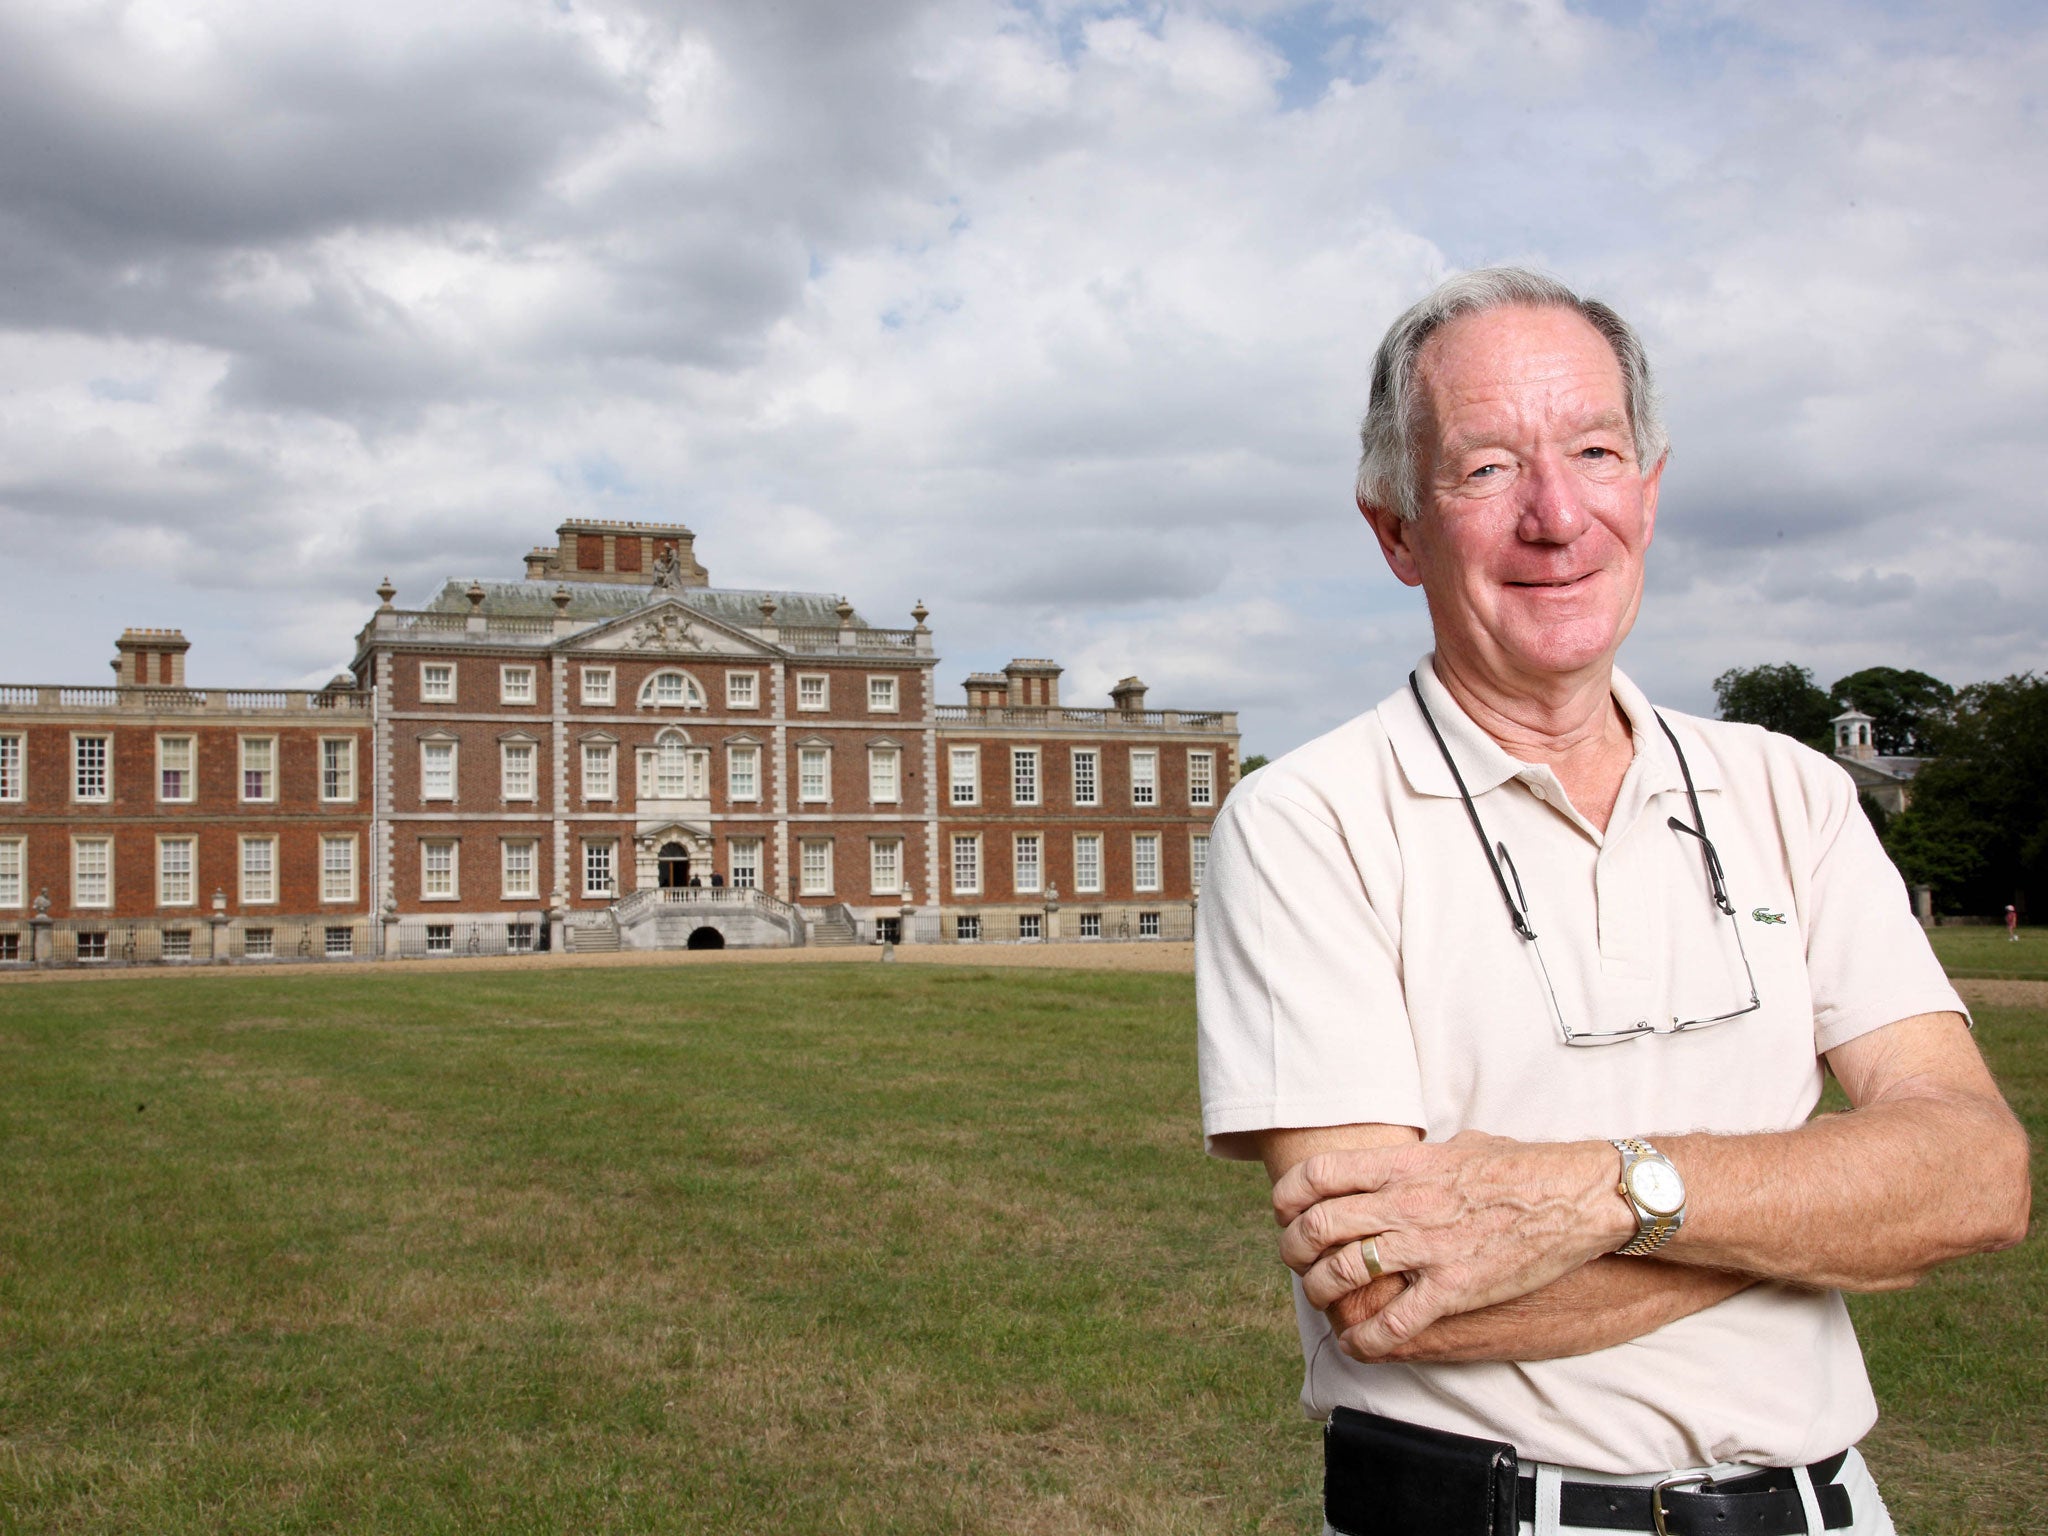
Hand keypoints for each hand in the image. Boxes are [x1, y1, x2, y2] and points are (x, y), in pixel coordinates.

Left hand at [1273, 1130, 1630, 1357]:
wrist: (1577, 1195)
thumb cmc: (1521, 1166)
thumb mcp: (1458, 1144)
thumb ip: (1417, 1157)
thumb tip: (1395, 1161)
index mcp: (1402, 1165)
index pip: (1317, 1176)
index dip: (1287, 1197)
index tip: (1284, 1213)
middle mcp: (1404, 1204)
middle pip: (1317, 1228)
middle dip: (1292, 1249)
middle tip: (1295, 1261)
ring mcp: (1427, 1247)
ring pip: (1341, 1274)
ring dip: (1320, 1293)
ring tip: (1323, 1301)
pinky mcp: (1455, 1288)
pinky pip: (1393, 1323)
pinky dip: (1366, 1341)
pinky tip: (1359, 1346)